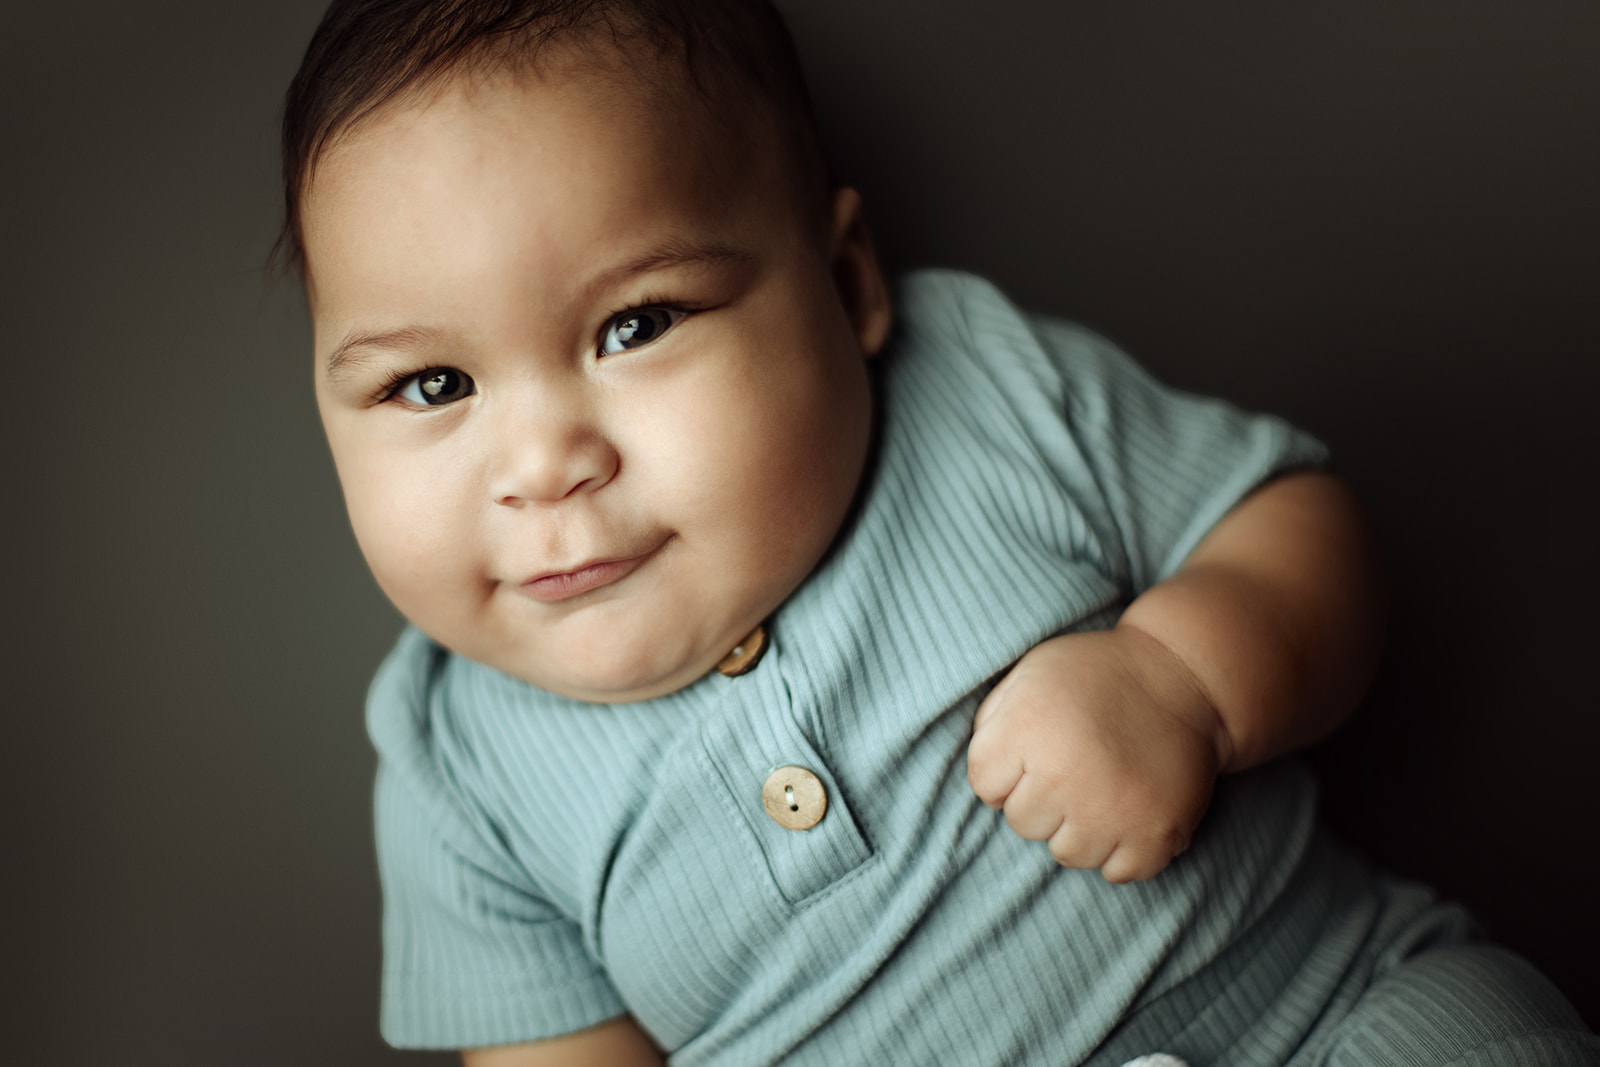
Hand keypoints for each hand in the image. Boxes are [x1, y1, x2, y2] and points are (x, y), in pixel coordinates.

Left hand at [966, 627, 1226, 882]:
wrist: (1183, 675)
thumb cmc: (1096, 674)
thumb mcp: (1030, 674)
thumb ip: (994, 723)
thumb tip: (983, 780)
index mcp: (1027, 728)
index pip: (983, 785)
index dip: (1004, 769)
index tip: (1031, 751)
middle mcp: (1064, 774)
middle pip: (1021, 823)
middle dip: (1040, 798)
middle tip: (1072, 766)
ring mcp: (1112, 810)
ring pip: (1066, 853)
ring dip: (1078, 828)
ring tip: (1099, 789)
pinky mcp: (1156, 834)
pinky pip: (1118, 872)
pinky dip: (1121, 850)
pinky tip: (1126, 814)